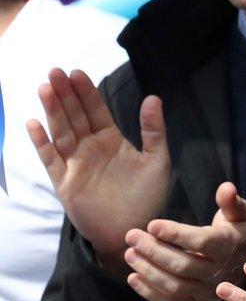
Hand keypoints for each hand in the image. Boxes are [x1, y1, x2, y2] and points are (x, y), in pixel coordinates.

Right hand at [26, 68, 169, 272]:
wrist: (135, 228)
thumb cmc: (147, 196)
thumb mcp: (157, 159)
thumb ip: (153, 129)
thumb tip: (153, 97)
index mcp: (111, 139)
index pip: (95, 110)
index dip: (86, 92)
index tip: (77, 72)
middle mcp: (90, 148)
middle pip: (74, 116)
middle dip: (65, 94)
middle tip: (55, 71)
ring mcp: (76, 163)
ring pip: (61, 132)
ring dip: (52, 111)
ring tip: (45, 88)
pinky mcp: (65, 182)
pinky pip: (51, 159)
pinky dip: (42, 142)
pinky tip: (33, 124)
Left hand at [124, 182, 245, 300]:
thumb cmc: (239, 234)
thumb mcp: (240, 215)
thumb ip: (231, 202)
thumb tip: (226, 187)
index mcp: (228, 247)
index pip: (200, 242)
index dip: (175, 234)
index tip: (152, 224)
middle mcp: (218, 273)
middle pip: (181, 265)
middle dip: (153, 251)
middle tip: (132, 236)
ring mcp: (207, 291)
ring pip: (174, 286)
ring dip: (148, 271)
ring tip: (130, 254)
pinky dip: (149, 293)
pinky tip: (133, 278)